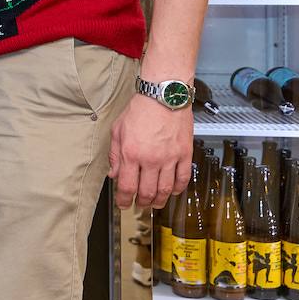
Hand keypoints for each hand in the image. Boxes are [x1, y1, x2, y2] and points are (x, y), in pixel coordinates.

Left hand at [109, 93, 191, 208]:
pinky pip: (183, 178)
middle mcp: (150, 158)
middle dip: (142, 202)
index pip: (127, 186)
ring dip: (160, 200)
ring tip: (156, 203)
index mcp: (131, 153)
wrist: (163, 95)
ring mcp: (169, 158)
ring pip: (166, 190)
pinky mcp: (184, 154)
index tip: (124, 204)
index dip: (124, 200)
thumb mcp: (117, 129)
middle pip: (147, 192)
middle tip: (140, 204)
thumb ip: (114, 154)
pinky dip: (178, 189)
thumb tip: (114, 172)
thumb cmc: (140, 109)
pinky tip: (173, 190)